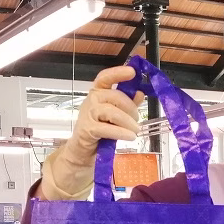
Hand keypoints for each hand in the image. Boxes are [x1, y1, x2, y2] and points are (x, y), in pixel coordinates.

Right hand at [41, 65, 144, 200]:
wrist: (83, 151)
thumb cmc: (101, 131)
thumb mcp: (117, 116)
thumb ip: (128, 104)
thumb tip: (140, 93)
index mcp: (98, 93)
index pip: (105, 78)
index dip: (118, 73)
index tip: (132, 72)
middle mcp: (92, 100)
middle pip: (115, 96)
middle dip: (131, 109)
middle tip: (137, 121)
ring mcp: (88, 114)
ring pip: (112, 112)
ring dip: (128, 122)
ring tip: (135, 131)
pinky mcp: (87, 129)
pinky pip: (108, 128)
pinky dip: (122, 132)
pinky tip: (130, 136)